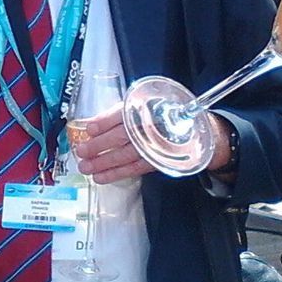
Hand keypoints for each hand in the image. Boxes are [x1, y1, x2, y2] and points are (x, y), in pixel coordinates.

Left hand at [72, 106, 231, 180]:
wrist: (199, 128)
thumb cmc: (165, 113)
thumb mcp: (145, 104)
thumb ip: (123, 112)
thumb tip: (92, 124)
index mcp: (147, 108)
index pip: (123, 114)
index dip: (105, 122)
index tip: (88, 128)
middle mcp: (152, 126)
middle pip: (122, 137)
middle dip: (99, 145)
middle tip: (81, 152)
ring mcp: (155, 145)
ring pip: (126, 155)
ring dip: (104, 163)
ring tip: (86, 168)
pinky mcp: (157, 160)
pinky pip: (135, 169)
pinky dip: (117, 174)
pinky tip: (102, 177)